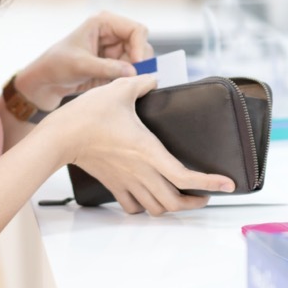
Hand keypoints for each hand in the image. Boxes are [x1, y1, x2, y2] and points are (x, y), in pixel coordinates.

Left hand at [16, 12, 155, 110]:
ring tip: (118, 82)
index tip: (137, 64)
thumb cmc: (55, 65)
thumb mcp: (81, 65)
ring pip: (138, 60)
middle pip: (140, 45)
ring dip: (133, 72)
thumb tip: (134, 72)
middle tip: (132, 77)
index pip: (136, 29)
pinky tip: (115, 84)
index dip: (140, 46)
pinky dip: (128, 79)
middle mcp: (111, 34)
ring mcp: (112, 51)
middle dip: (139, 61)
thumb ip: (108, 68)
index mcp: (103, 23)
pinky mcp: (112, 66)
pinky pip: (130, 72)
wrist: (42, 83)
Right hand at [47, 74, 235, 214]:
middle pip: (174, 202)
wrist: (60, 136)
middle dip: (195, 202)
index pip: (185, 175)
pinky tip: (150, 199)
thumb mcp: (119, 89)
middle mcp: (141, 171)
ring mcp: (126, 181)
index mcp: (148, 150)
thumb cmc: (88, 114)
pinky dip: (146, 208)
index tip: (227, 184)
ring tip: (184, 199)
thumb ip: (142, 83)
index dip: (210, 183)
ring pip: (156, 209)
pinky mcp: (113, 185)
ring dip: (173, 207)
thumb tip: (154, 78)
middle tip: (207, 194)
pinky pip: (133, 207)